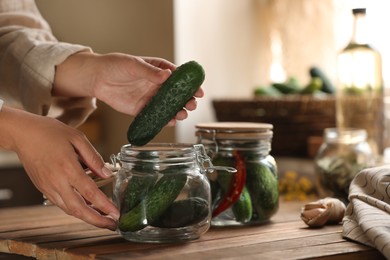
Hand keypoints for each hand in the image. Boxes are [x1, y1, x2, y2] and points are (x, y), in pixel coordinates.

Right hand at [0, 106, 118, 229]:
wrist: (23, 134)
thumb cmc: (50, 132)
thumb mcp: (77, 138)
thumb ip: (94, 157)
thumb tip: (107, 173)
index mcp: (68, 168)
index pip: (90, 193)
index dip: (105, 206)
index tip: (116, 214)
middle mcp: (57, 182)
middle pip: (79, 209)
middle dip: (97, 221)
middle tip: (112, 225)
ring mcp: (48, 187)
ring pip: (69, 209)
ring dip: (87, 217)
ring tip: (102, 219)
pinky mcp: (43, 188)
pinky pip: (61, 203)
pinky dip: (75, 209)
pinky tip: (86, 207)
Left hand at [53, 52, 203, 124]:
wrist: (97, 78)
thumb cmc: (115, 65)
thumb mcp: (133, 65)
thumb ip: (150, 71)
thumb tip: (167, 75)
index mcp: (159, 71)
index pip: (179, 78)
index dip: (190, 85)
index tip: (198, 90)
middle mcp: (158, 85)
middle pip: (177, 94)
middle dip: (187, 100)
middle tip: (191, 104)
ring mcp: (151, 98)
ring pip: (169, 107)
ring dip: (178, 111)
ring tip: (182, 114)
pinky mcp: (142, 109)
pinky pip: (156, 116)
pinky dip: (164, 120)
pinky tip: (170, 122)